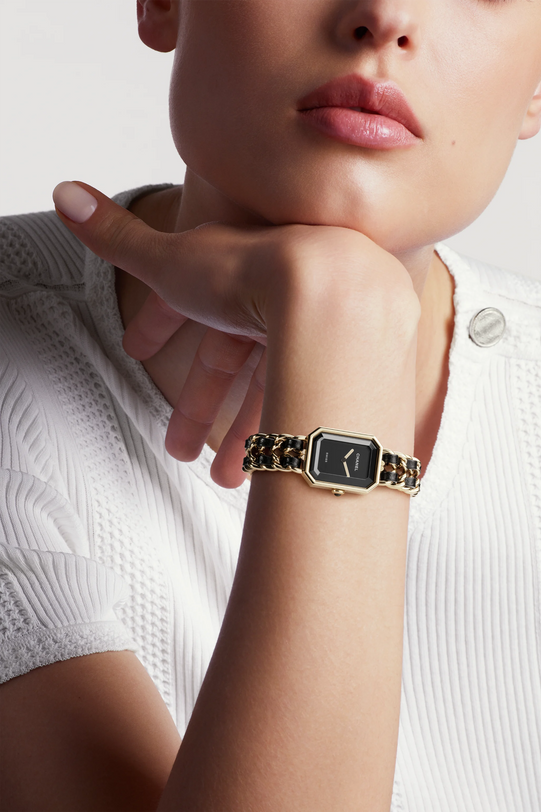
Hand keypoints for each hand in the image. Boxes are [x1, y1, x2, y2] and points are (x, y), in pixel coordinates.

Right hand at [52, 181, 419, 487]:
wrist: (330, 293)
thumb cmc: (252, 270)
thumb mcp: (169, 259)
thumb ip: (119, 238)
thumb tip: (66, 194)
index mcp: (234, 269)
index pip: (188, 299)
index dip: (158, 323)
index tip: (136, 351)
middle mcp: (273, 297)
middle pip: (229, 359)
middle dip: (199, 407)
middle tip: (179, 449)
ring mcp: (307, 331)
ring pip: (267, 388)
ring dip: (241, 436)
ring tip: (223, 479)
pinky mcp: (332, 364)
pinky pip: (300, 402)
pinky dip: (281, 433)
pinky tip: (269, 464)